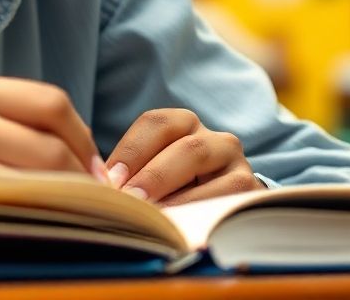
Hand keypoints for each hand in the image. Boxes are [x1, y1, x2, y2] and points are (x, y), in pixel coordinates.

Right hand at [0, 74, 106, 219]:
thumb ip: (4, 120)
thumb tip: (84, 148)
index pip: (48, 102)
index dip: (82, 136)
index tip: (94, 166)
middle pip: (49, 142)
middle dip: (82, 175)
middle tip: (95, 201)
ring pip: (38, 180)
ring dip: (67, 203)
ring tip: (73, 217)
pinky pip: (13, 211)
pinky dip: (38, 220)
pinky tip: (40, 229)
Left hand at [105, 108, 259, 205]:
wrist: (225, 207)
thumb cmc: (176, 187)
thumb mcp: (154, 171)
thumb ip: (130, 172)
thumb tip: (97, 184)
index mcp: (183, 123)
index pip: (154, 124)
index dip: (130, 150)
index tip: (110, 179)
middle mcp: (213, 137)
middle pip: (182, 147)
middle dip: (152, 176)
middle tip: (129, 201)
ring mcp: (237, 164)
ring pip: (210, 174)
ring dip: (177, 196)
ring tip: (154, 217)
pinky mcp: (252, 192)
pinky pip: (228, 199)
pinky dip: (201, 212)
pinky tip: (183, 226)